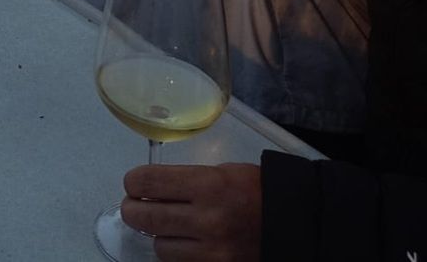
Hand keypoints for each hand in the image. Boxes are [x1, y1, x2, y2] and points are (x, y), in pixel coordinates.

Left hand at [118, 163, 261, 261]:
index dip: (133, 182)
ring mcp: (212, 250)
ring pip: (159, 247)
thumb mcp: (221, 172)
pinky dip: (178, 254)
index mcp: (207, 185)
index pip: (147, 183)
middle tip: (136, 206)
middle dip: (133, 209)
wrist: (293, 223)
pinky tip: (186, 243)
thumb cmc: (255, 190)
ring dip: (160, 236)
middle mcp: (206, 219)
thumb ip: (185, 180)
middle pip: (143, 217)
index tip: (134, 184)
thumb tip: (148, 188)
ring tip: (172, 226)